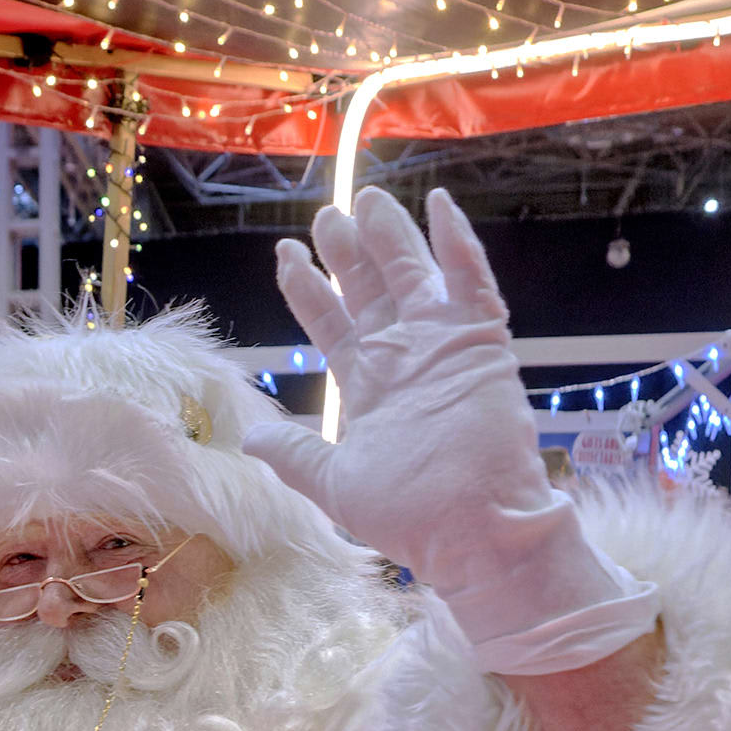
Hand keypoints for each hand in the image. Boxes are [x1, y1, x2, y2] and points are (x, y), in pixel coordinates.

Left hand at [243, 187, 655, 674]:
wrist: (471, 533)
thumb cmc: (407, 516)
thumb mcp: (333, 482)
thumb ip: (293, 453)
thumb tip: (249, 436)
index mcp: (367, 382)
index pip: (330, 321)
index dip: (307, 286)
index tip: (285, 253)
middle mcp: (401, 356)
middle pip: (368, 287)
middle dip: (346, 250)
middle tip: (326, 214)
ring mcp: (441, 346)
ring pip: (413, 274)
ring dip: (391, 235)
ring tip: (366, 197)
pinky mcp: (481, 344)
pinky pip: (472, 283)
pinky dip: (458, 245)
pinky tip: (442, 206)